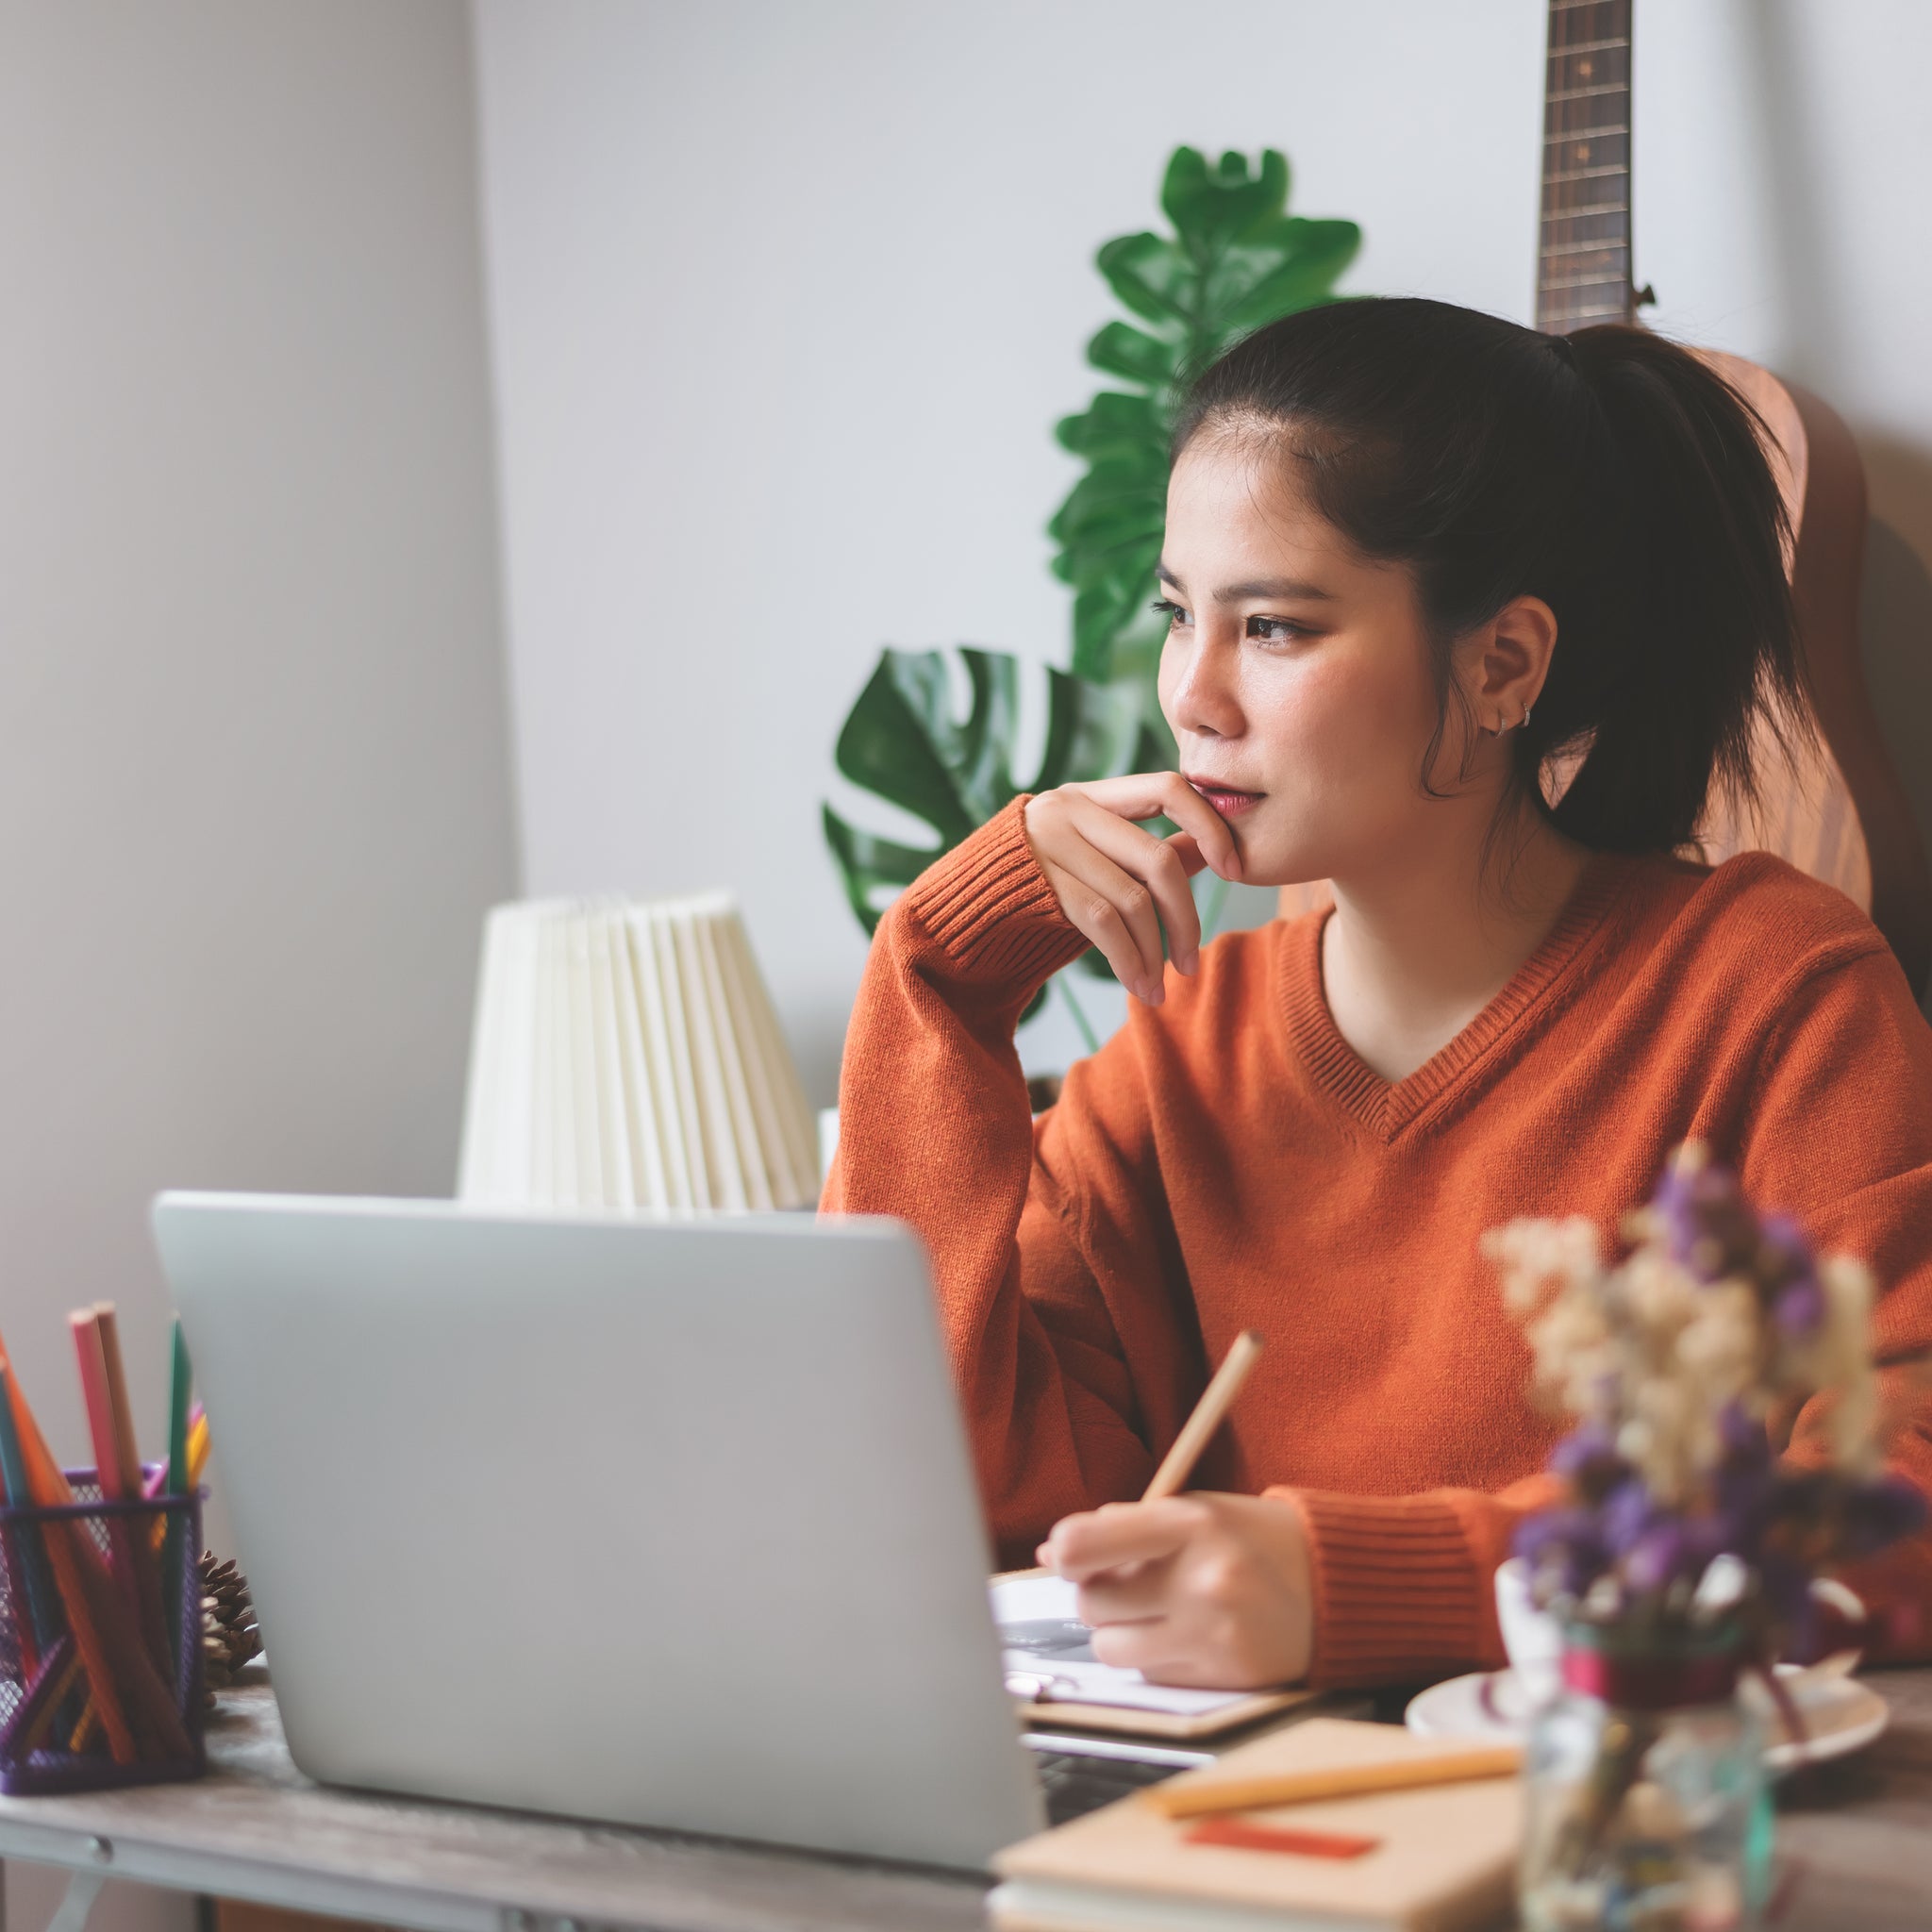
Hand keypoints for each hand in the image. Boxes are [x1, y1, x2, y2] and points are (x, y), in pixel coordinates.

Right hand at [1022, 774, 1242, 1005]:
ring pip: (1132, 899)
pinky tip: (1137, 985)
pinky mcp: (1036, 882)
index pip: (1169, 787)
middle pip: (1157, 859)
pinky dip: (1129, 960)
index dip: (1211, 824)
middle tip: (1191, 963)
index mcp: (1091, 794)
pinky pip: (1103, 923)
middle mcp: (1069, 807)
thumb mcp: (1091, 866)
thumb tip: (1208, 851)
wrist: (949, 923)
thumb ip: (1141, 854)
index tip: (1236, 869)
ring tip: (1158, 990)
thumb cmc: (1030, 897)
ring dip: (1154, 954)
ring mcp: (1049, 842)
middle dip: (1184, 919)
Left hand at [1038, 1493, 1312, 1689]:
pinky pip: (1151, 1675)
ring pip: (1112, 1648)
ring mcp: (1213, 1636)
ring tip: (1156, 1611)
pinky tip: (1189, 1634)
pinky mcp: (1224, 1678)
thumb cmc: (1253, 1539)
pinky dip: (1156, 1657)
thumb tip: (1050, 1556)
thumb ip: (1123, 1527)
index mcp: (1190, 1524)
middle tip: (1126, 1582)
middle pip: (1092, 1603)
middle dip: (1096, 1594)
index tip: (1069, 1555)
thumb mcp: (1195, 1511)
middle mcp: (1200, 1581)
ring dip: (1120, 1632)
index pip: (1085, 1545)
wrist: (1338, 1585)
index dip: (1065, 1553)